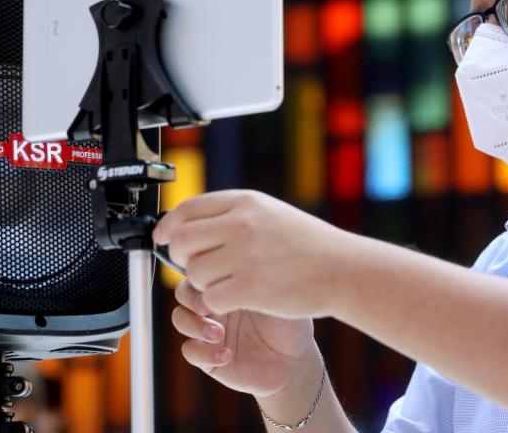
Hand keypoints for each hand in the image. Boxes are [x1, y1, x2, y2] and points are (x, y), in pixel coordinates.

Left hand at [153, 189, 352, 317]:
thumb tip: (185, 224)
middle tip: (199, 267)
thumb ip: (230, 216)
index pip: (187, 209)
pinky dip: (218, 304)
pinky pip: (211, 298)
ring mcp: (246, 255)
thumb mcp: (269, 214)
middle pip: (182, 241)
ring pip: (194, 273)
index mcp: (245, 203)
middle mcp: (242, 224)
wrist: (343, 269)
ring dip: (204, 284)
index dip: (169, 226)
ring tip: (228, 283)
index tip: (164, 238)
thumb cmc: (308, 245)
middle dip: (182, 258)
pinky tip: (236, 300)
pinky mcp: (250, 287)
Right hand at [169, 277, 317, 398]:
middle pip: (183, 292)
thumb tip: (242, 261)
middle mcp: (214, 304)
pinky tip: (227, 355)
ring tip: (218, 334)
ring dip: (194, 325)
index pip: (200, 269)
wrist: (296, 360)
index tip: (217, 279)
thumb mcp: (278, 294)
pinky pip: (189, 351)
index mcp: (227, 284)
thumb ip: (257, 277)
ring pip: (180, 319)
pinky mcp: (207, 357)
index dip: (200, 272)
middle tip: (209, 306)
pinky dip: (203, 352)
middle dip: (192, 298)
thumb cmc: (289, 322)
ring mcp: (208, 330)